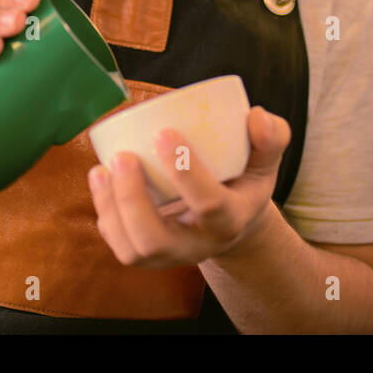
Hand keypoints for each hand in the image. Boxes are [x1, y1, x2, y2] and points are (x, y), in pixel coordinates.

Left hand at [87, 105, 290, 267]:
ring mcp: (169, 255)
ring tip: (102, 169)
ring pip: (132, 250)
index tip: (164, 132)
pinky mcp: (147, 254)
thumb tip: (255, 116)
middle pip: (157, 241)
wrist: (231, 223)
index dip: (186, 172)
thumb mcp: (265, 161)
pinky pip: (119, 244)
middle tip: (124, 156)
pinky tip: (101, 179)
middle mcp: (197, 246)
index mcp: (230, 221)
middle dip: (133, 200)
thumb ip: (271, 138)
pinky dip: (105, 214)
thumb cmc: (243, 182)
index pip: (209, 205)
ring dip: (112, 208)